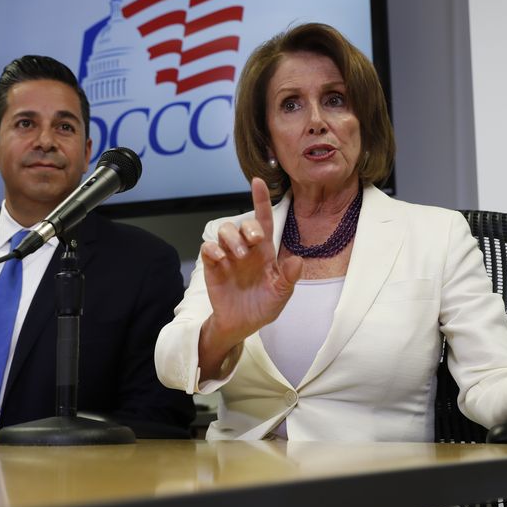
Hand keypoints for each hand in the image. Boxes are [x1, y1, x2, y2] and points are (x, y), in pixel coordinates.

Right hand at [197, 178, 302, 378]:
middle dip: (247, 227)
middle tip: (254, 243)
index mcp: (265, 252)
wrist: (241, 325)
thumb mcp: (281, 295)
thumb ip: (289, 278)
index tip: (258, 181)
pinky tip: (221, 260)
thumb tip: (298, 261)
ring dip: (232, 238)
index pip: (263, 220)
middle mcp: (246, 250)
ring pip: (224, 231)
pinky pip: (208, 248)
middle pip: (242, 224)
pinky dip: (213, 249)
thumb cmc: (263, 306)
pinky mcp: (212, 267)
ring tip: (237, 256)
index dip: (261, 200)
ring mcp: (228, 257)